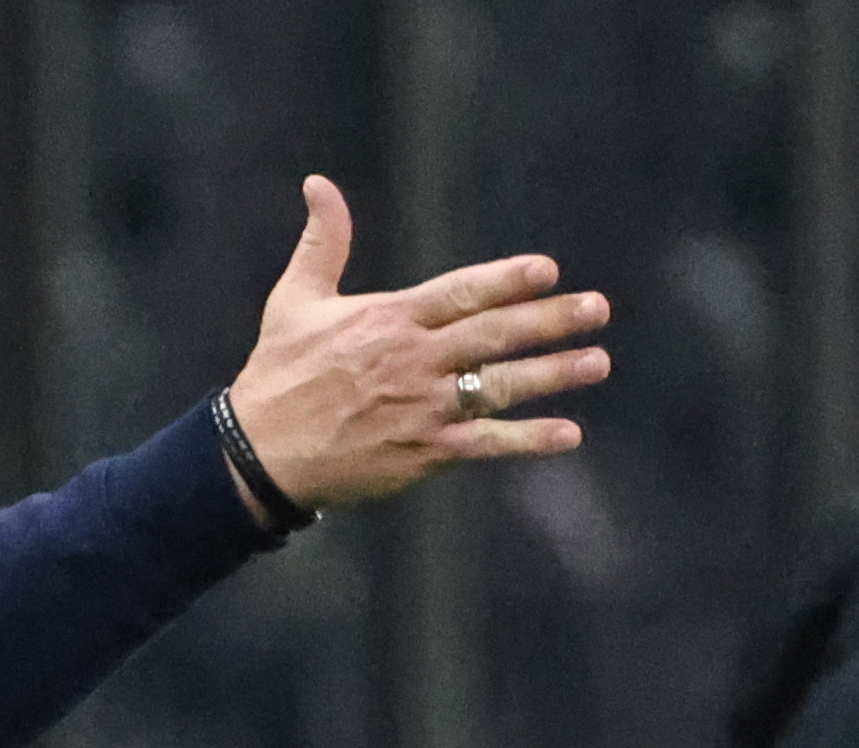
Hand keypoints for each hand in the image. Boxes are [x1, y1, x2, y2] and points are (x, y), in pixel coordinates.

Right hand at [225, 175, 610, 510]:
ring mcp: (422, 408)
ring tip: (598, 361)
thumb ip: (323, 242)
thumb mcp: (294, 299)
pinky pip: (487, 444)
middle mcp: (413, 361)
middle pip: (493, 335)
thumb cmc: (278, 373)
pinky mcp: (424, 452)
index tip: (549, 271)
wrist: (260, 453)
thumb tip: (319, 183)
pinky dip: (529, 440)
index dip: (506, 281)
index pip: (460, 292)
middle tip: (598, 308)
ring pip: (499, 386)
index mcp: (388, 319)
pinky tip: (568, 433)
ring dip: (553, 374)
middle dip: (550, 321)